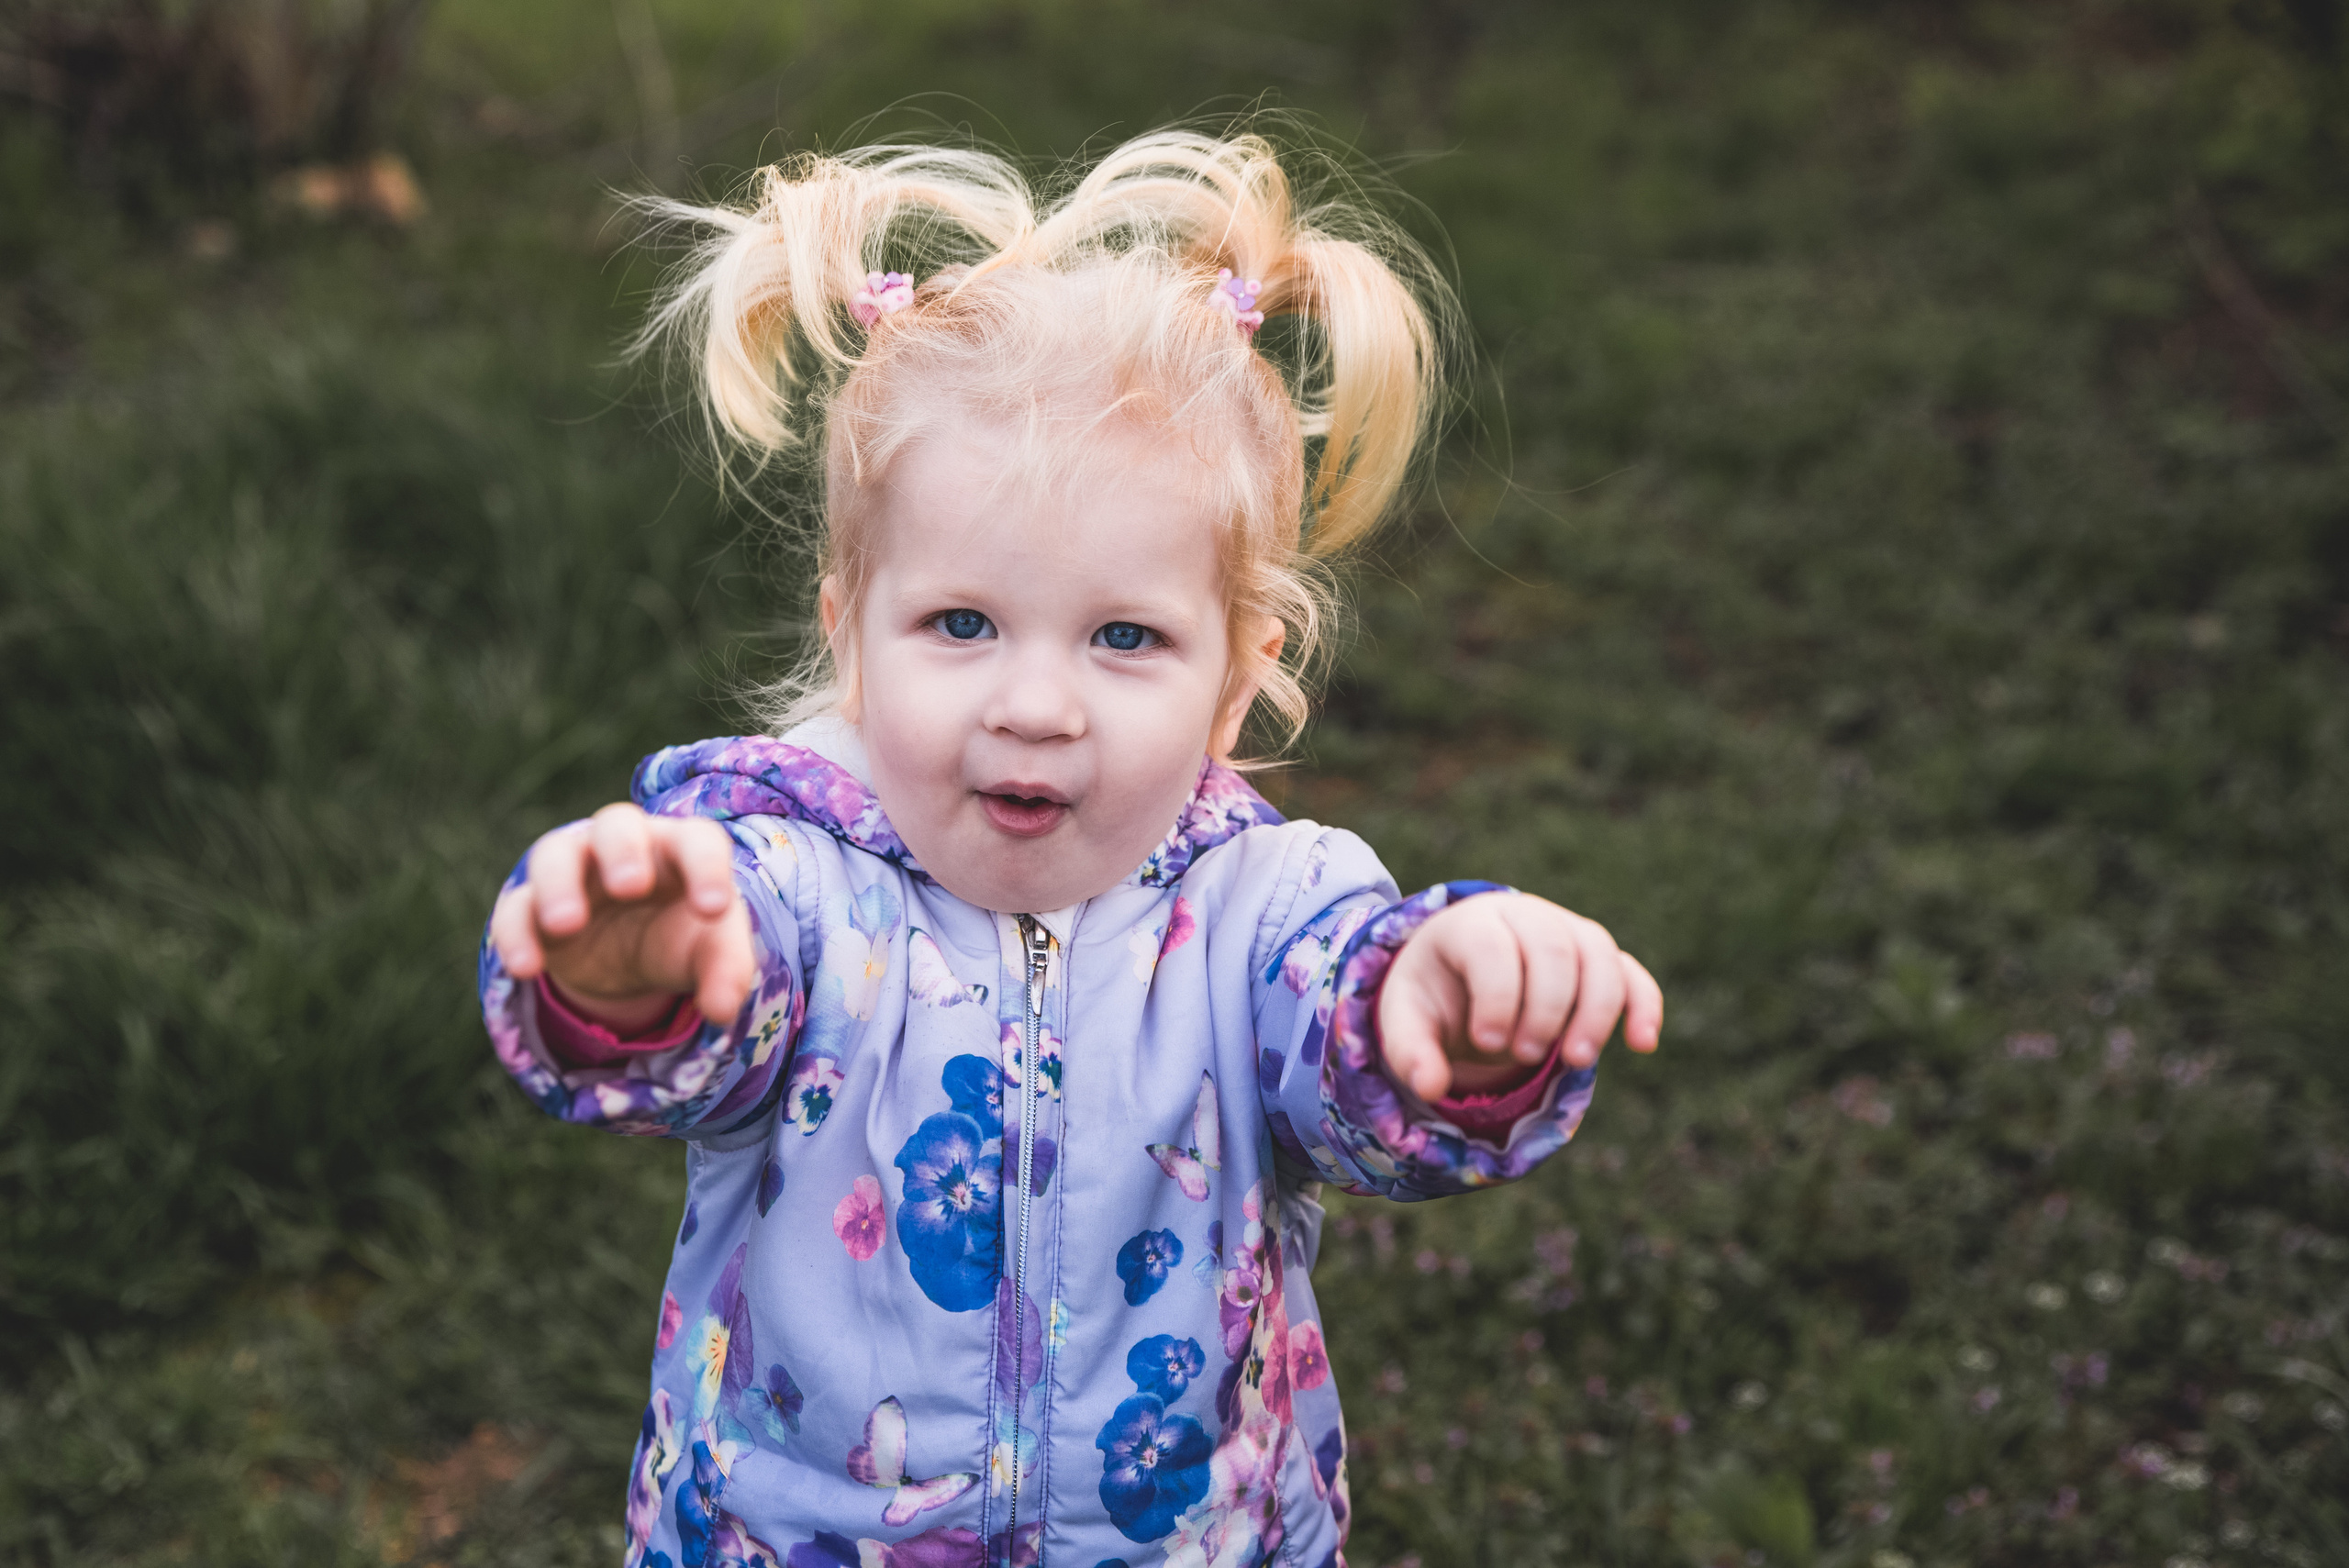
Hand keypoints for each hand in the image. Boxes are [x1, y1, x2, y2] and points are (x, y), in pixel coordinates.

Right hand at [489, 803, 755, 1029]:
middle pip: (617, 824)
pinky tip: (527, 968)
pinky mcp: (533, 907)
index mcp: (679, 849)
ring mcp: (573, 870)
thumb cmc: (679, 933)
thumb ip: (726, 970)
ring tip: (566, 924)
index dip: (707, 868)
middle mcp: (624, 846)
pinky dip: (516, 933)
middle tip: (631, 887)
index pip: (697, 840)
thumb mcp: (710, 951)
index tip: (713, 910)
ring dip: (558, 885)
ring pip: (555, 854)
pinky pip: (516, 908)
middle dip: (623, 851)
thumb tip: (722, 1011)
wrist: (628, 956)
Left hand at [1377, 892, 1661, 1100]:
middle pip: (1552, 949)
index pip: (1494, 947)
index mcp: (1472, 923)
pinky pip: (1630, 972)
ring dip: (1595, 1010)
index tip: (1488, 1042)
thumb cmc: (1433, 993)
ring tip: (1575, 1061)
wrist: (1460, 970)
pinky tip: (1642, 1044)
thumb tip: (1429, 1089)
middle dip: (1545, 1007)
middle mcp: (1525, 917)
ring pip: (1599, 956)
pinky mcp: (1598, 959)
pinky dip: (1643, 1004)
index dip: (1497, 995)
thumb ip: (1409, 1051)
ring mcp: (1568, 932)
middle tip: (1524, 1057)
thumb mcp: (1406, 1018)